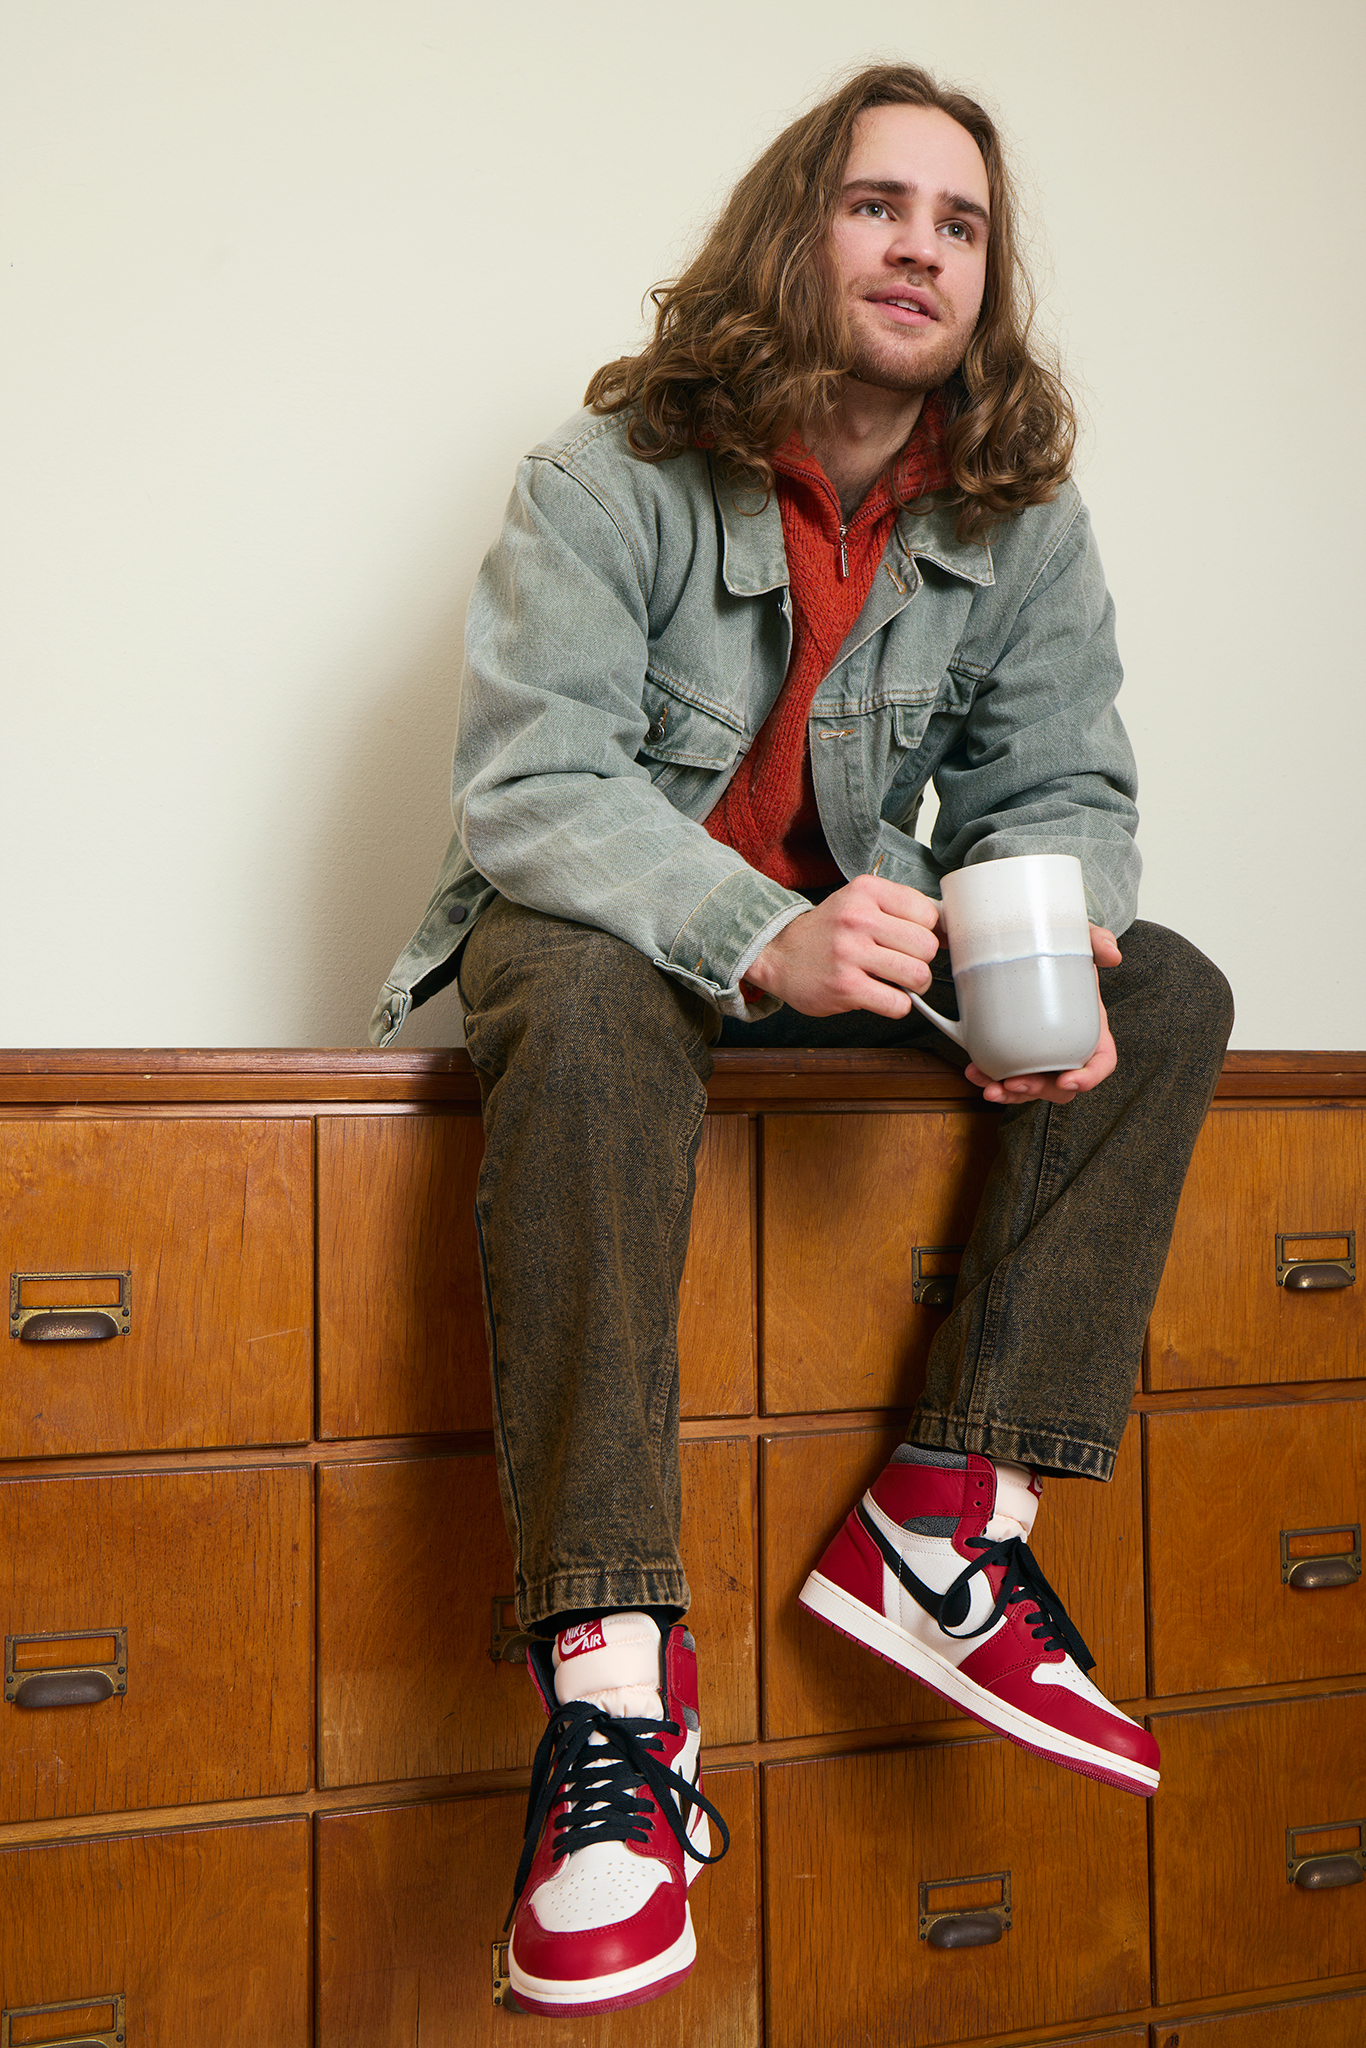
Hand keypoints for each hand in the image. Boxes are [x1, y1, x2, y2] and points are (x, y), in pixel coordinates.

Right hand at [746, 874, 939, 1017]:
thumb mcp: (860, 902)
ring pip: (918, 975)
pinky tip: (881, 995)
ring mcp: (850, 953)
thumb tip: (951, 931)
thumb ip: (900, 910)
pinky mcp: (845, 987)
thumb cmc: (828, 931)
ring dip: (915, 985)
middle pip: (927, 946)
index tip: (913, 940)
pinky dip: (898, 1005)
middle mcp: (857, 918)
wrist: (780, 954)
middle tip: (905, 963)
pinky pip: (898, 1003)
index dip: (928, 931)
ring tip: (897, 981)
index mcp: (866, 891)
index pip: (928, 913)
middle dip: (923, 961)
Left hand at [965, 926, 1120, 1104]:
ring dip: (1011, 1093)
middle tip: (1015, 1082)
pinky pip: (1006, 1074)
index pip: (1101, 1063)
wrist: (1030, 950)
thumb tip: (1112, 955)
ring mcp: (1041, 1054)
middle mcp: (1068, 1048)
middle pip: (1061, 1085)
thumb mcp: (1080, 941)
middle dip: (1038, 1090)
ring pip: (1031, 1086)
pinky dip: (990, 1079)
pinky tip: (975, 1072)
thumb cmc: (1060, 952)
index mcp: (1091, 1029)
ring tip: (989, 1087)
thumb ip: (1098, 940)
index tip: (1068, 1081)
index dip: (1089, 1077)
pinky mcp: (1015, 1052)